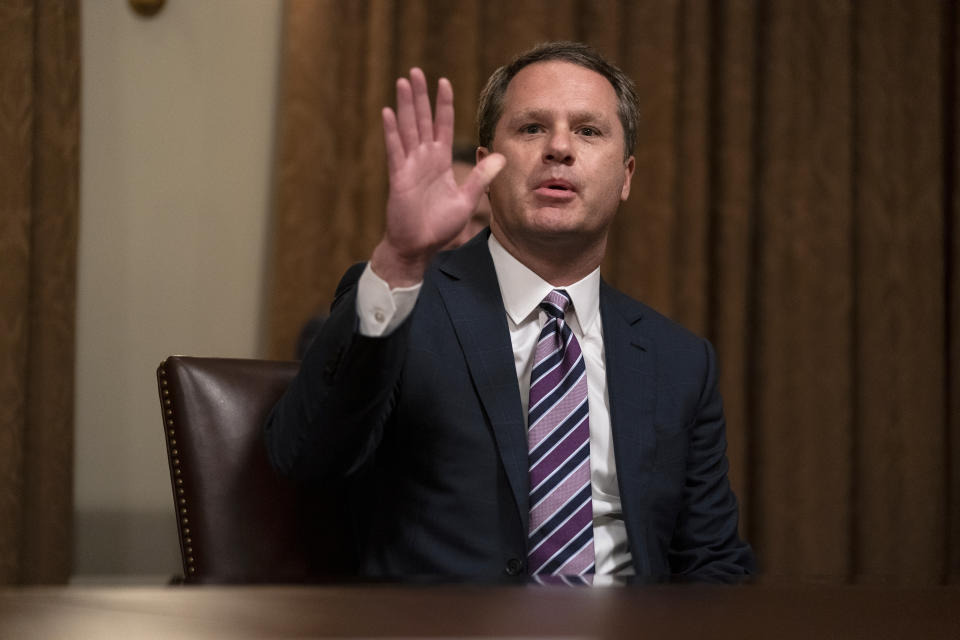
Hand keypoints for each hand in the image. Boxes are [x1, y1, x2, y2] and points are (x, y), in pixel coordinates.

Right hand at [371, 68, 504, 286]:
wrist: (419, 246)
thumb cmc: (440, 226)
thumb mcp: (467, 199)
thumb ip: (481, 177)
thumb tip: (502, 156)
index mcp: (440, 162)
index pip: (443, 126)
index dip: (443, 104)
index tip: (443, 82)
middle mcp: (424, 159)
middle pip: (422, 120)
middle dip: (420, 95)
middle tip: (415, 71)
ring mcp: (409, 166)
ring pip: (407, 128)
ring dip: (405, 105)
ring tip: (403, 81)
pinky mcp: (399, 177)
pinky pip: (395, 150)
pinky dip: (392, 131)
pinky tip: (389, 112)